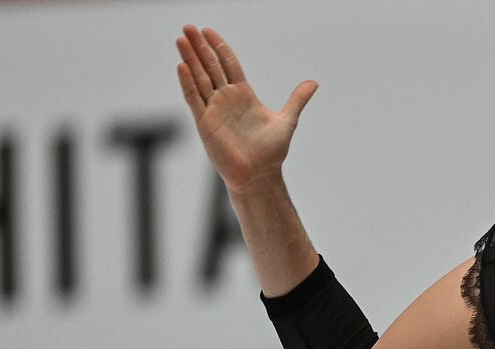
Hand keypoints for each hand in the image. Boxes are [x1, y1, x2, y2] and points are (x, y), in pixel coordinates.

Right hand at [175, 25, 317, 194]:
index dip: (219, 47)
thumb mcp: (287, 120)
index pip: (228, 64)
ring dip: (190, 59)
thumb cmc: (272, 152)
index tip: (208, 31)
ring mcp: (214, 110)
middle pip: (210, 67)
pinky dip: (188, 83)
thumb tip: (314, 83)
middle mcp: (226, 99)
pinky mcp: (205, 123)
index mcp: (244, 95)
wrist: (260, 175)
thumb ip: (296, 100)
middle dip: (200, 47)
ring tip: (181, 39)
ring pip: (199, 78)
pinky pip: (194, 99)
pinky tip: (182, 66)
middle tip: (189, 26)